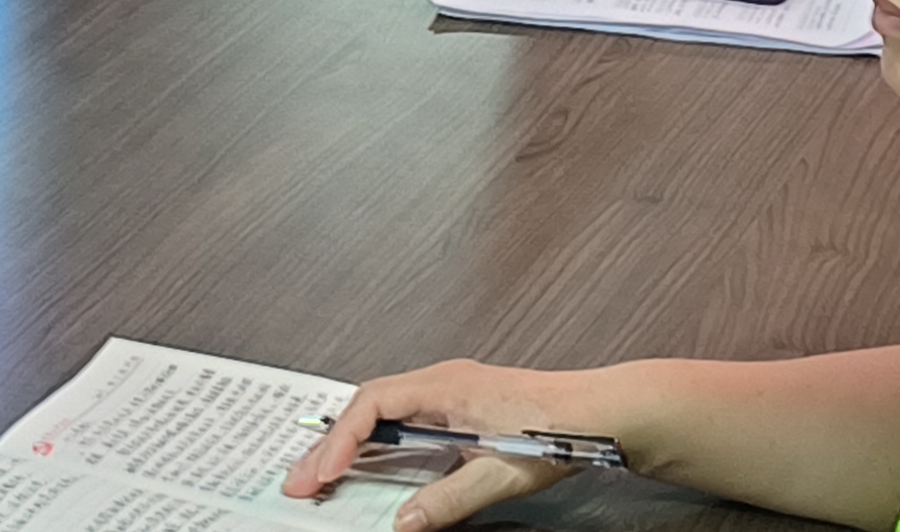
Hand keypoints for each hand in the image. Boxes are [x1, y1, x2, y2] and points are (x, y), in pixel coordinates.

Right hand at [286, 363, 621, 531]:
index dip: (340, 441)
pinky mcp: (459, 407)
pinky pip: (401, 419)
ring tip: (319, 478)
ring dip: (350, 444)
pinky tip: (365, 466)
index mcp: (446, 385)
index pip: (373, 404)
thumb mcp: (500, 471)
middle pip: (368, 407)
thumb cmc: (559, 426)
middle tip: (299, 482)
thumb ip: (449, 499)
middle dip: (331, 445)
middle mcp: (442, 381)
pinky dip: (375, 443)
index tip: (318, 474)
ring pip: (381, 412)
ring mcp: (449, 392)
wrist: (600, 411)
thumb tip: (403, 521)